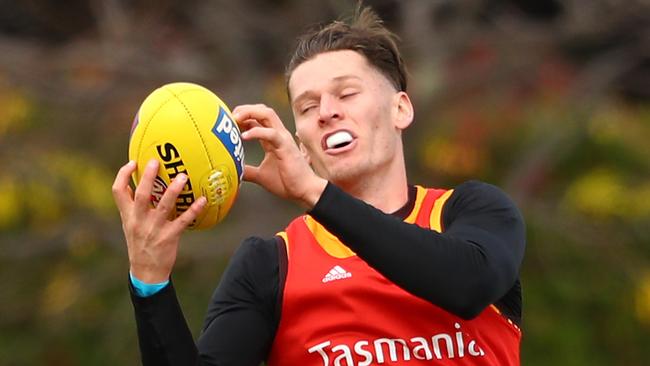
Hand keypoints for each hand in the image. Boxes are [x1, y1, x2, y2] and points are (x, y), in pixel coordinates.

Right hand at [112, 159, 206, 282]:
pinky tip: (203, 200)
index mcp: (128, 215)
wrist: (145, 272)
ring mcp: (154, 229)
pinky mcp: (169, 237)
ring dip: (173, 191)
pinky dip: (193, 210)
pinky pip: (183, 221)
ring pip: (164, 206)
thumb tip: (140, 184)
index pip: (118, 191)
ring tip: (183, 177)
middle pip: (141, 195)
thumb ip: (134, 206)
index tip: (133, 162)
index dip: (123, 175)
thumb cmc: (140, 244)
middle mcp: (139, 220)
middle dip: (147, 177)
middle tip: (156, 161)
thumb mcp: (131, 225)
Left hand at [233, 104, 326, 207]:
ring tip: (235, 119)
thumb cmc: (287, 182)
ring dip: (249, 113)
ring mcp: (283, 138)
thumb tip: (234, 172)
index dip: (244, 116)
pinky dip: (256, 132)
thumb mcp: (261, 175)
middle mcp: (279, 134)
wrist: (304, 191)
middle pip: (262, 110)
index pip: (259, 118)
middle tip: (230, 116)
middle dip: (245, 109)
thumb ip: (248, 171)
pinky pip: (270, 133)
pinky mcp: (285, 146)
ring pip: (267, 114)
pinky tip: (243, 136)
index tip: (229, 122)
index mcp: (274, 139)